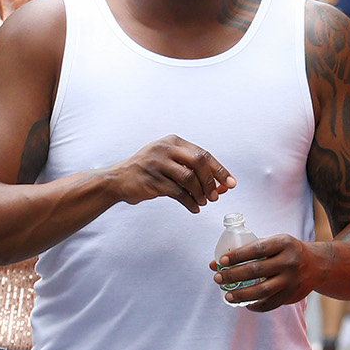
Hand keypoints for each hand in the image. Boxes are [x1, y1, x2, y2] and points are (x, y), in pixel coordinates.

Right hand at [112, 135, 235, 213]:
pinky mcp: (152, 180)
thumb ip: (192, 171)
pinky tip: (194, 208)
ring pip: (189, 178)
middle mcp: (165, 149)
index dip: (220, 170)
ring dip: (200, 193)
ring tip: (203, 202)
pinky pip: (178, 193)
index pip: (203, 154)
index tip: (231, 183)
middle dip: (211, 181)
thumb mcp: (169, 163)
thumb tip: (221, 186)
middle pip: (199, 162)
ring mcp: (157, 163)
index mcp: (173, 141)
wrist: (118, 179)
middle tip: (216, 196)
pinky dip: (190, 202)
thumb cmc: (149, 172)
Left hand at [212, 234, 318, 310]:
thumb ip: (249, 250)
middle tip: (218, 278)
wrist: (316, 265)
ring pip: (262, 290)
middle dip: (233, 275)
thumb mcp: (274, 243)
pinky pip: (271, 304)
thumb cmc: (287, 252)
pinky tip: (245, 304)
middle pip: (256, 270)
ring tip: (228, 296)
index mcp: (283, 243)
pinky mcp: (292, 295)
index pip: (257, 249)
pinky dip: (256, 306)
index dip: (237, 256)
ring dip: (242, 294)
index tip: (221, 261)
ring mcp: (292, 280)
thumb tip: (215, 263)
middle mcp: (289, 261)